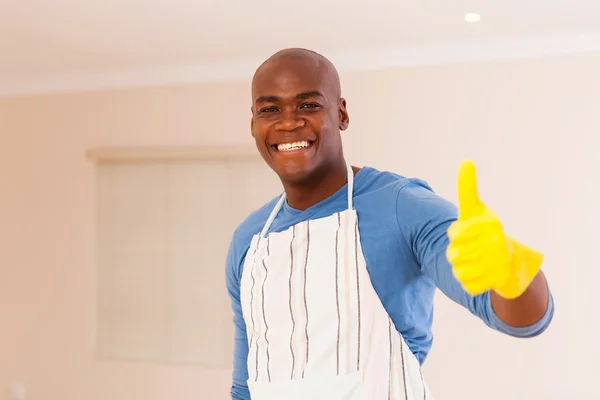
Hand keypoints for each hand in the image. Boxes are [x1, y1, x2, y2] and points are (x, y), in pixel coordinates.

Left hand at [446, 160, 543, 298]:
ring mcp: (497, 264)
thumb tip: (466, 161)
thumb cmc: (486, 232)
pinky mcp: (495, 282)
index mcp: (490, 225)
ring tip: (474, 261)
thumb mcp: (476, 210)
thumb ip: (468, 188)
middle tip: (468, 249)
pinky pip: (466, 284)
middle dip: (456, 253)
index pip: (454, 234)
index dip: (454, 235)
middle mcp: (496, 244)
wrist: (510, 263)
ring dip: (461, 267)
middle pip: (452, 254)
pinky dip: (468, 281)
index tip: (462, 233)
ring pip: (457, 270)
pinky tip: (480, 274)